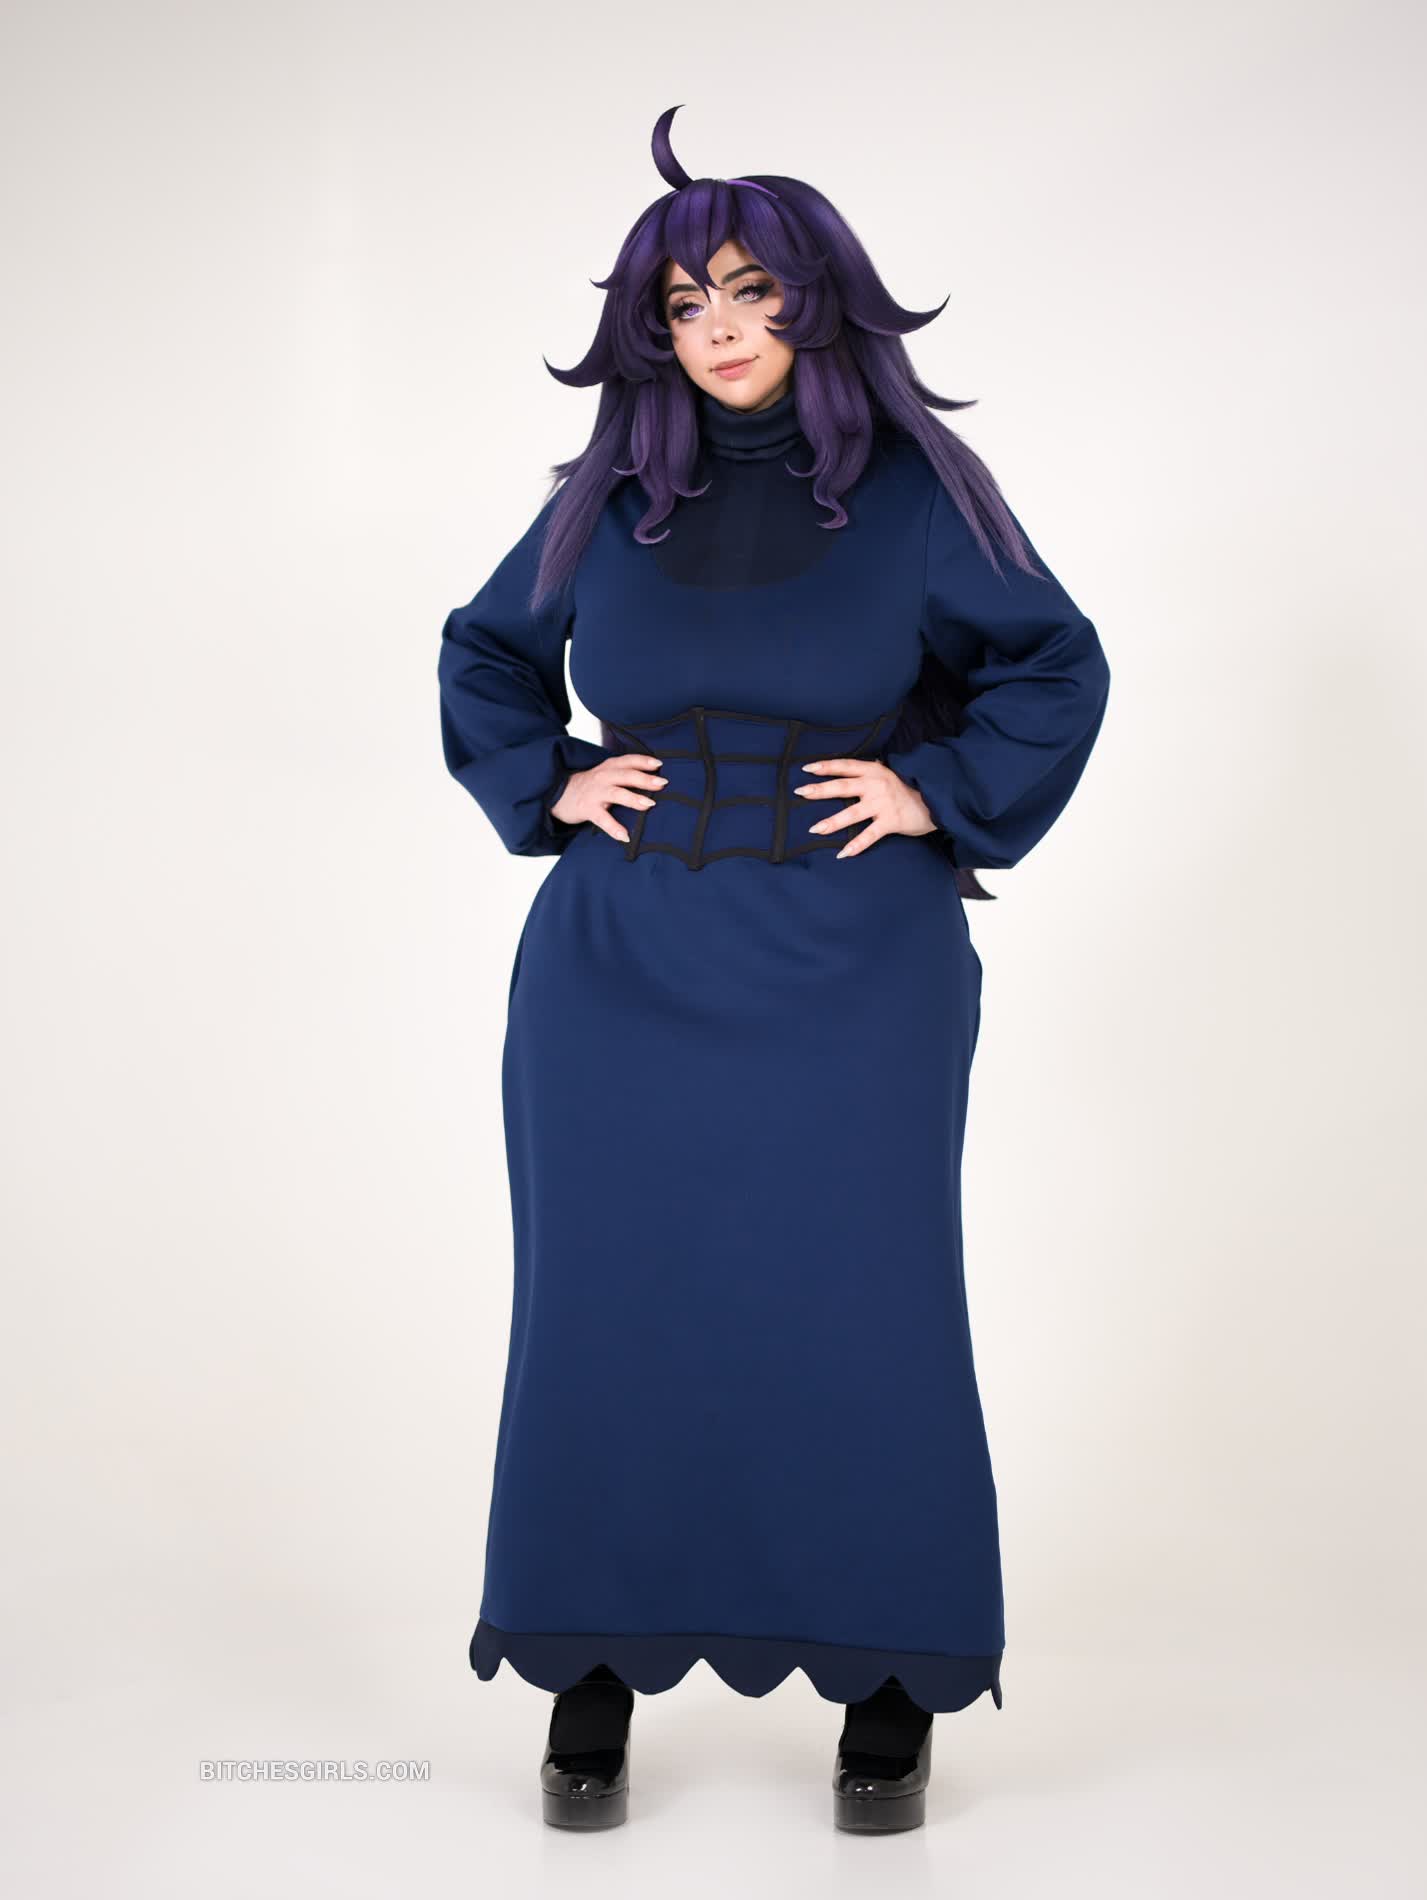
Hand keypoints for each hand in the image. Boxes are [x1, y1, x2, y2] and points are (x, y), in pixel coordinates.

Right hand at [551, 753, 666, 842]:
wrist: (558, 793)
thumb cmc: (589, 785)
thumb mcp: (604, 773)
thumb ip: (624, 773)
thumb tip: (654, 781)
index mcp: (609, 767)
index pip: (628, 761)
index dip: (643, 761)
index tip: (659, 764)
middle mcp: (603, 777)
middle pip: (626, 775)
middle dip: (644, 779)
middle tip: (662, 783)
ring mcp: (595, 793)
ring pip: (617, 794)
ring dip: (633, 799)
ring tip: (649, 805)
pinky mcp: (588, 809)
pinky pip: (603, 820)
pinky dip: (614, 828)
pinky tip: (625, 836)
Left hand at [793, 758, 936, 858]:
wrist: (937, 800)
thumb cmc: (910, 788)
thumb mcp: (889, 775)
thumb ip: (870, 775)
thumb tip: (847, 775)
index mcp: (874, 771)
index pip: (845, 766)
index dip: (826, 766)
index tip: (806, 768)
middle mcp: (876, 785)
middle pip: (842, 787)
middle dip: (820, 790)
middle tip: (800, 793)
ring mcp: (882, 804)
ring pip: (852, 813)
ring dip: (831, 822)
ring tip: (815, 829)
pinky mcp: (890, 822)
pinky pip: (869, 836)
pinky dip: (856, 846)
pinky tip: (842, 854)